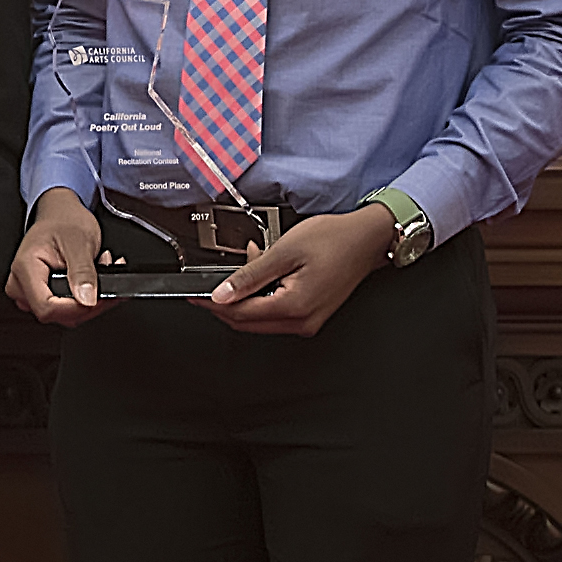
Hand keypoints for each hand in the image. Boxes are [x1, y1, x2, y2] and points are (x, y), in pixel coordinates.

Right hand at [7, 188, 119, 326]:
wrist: (60, 213)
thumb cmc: (64, 220)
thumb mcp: (79, 241)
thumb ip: (82, 271)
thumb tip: (87, 299)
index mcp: (25, 268)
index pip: (47, 307)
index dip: (75, 308)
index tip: (98, 298)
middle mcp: (21, 284)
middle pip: (57, 314)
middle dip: (89, 301)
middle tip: (105, 275)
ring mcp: (29, 291)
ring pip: (64, 315)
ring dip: (90, 299)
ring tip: (99, 271)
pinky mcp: (40, 294)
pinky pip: (65, 309)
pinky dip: (85, 298)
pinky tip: (92, 280)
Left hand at [194, 203, 395, 335]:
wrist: (367, 238)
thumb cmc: (334, 240)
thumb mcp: (284, 251)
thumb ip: (250, 276)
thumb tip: (221, 294)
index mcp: (295, 307)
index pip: (240, 315)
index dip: (212, 304)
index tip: (194, 295)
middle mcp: (303, 321)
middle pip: (248, 322)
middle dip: (226, 302)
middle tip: (211, 280)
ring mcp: (309, 320)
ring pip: (261, 318)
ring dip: (246, 295)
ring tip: (252, 261)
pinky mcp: (311, 313)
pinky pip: (276, 312)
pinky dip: (263, 294)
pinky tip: (265, 271)